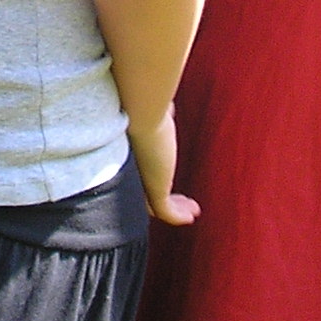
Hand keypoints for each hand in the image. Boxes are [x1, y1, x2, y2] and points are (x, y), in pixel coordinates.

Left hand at [129, 109, 198, 226]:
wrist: (140, 109)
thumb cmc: (145, 104)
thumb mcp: (155, 114)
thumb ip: (161, 114)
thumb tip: (169, 107)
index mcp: (128, 156)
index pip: (137, 176)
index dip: (154, 179)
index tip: (168, 179)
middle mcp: (131, 172)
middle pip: (144, 195)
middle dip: (166, 198)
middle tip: (183, 201)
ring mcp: (141, 182)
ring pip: (155, 206)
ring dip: (176, 209)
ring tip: (192, 211)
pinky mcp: (155, 188)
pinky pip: (166, 212)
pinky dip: (178, 216)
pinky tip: (192, 216)